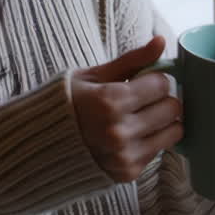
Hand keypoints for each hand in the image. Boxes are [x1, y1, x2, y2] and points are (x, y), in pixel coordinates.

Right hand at [71, 36, 182, 182]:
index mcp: (110, 101)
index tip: (144, 82)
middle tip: (145, 100)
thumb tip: (161, 41)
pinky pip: (159, 151)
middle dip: (162, 100)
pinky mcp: (127, 173)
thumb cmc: (69, 103)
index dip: (155, 80)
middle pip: (172, 109)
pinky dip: (151, 141)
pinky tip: (131, 136)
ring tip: (142, 117)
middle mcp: (119, 131)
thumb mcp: (95, 76)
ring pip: (173, 132)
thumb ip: (132, 60)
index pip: (161, 84)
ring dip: (163, 122)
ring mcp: (124, 155)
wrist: (40, 144)